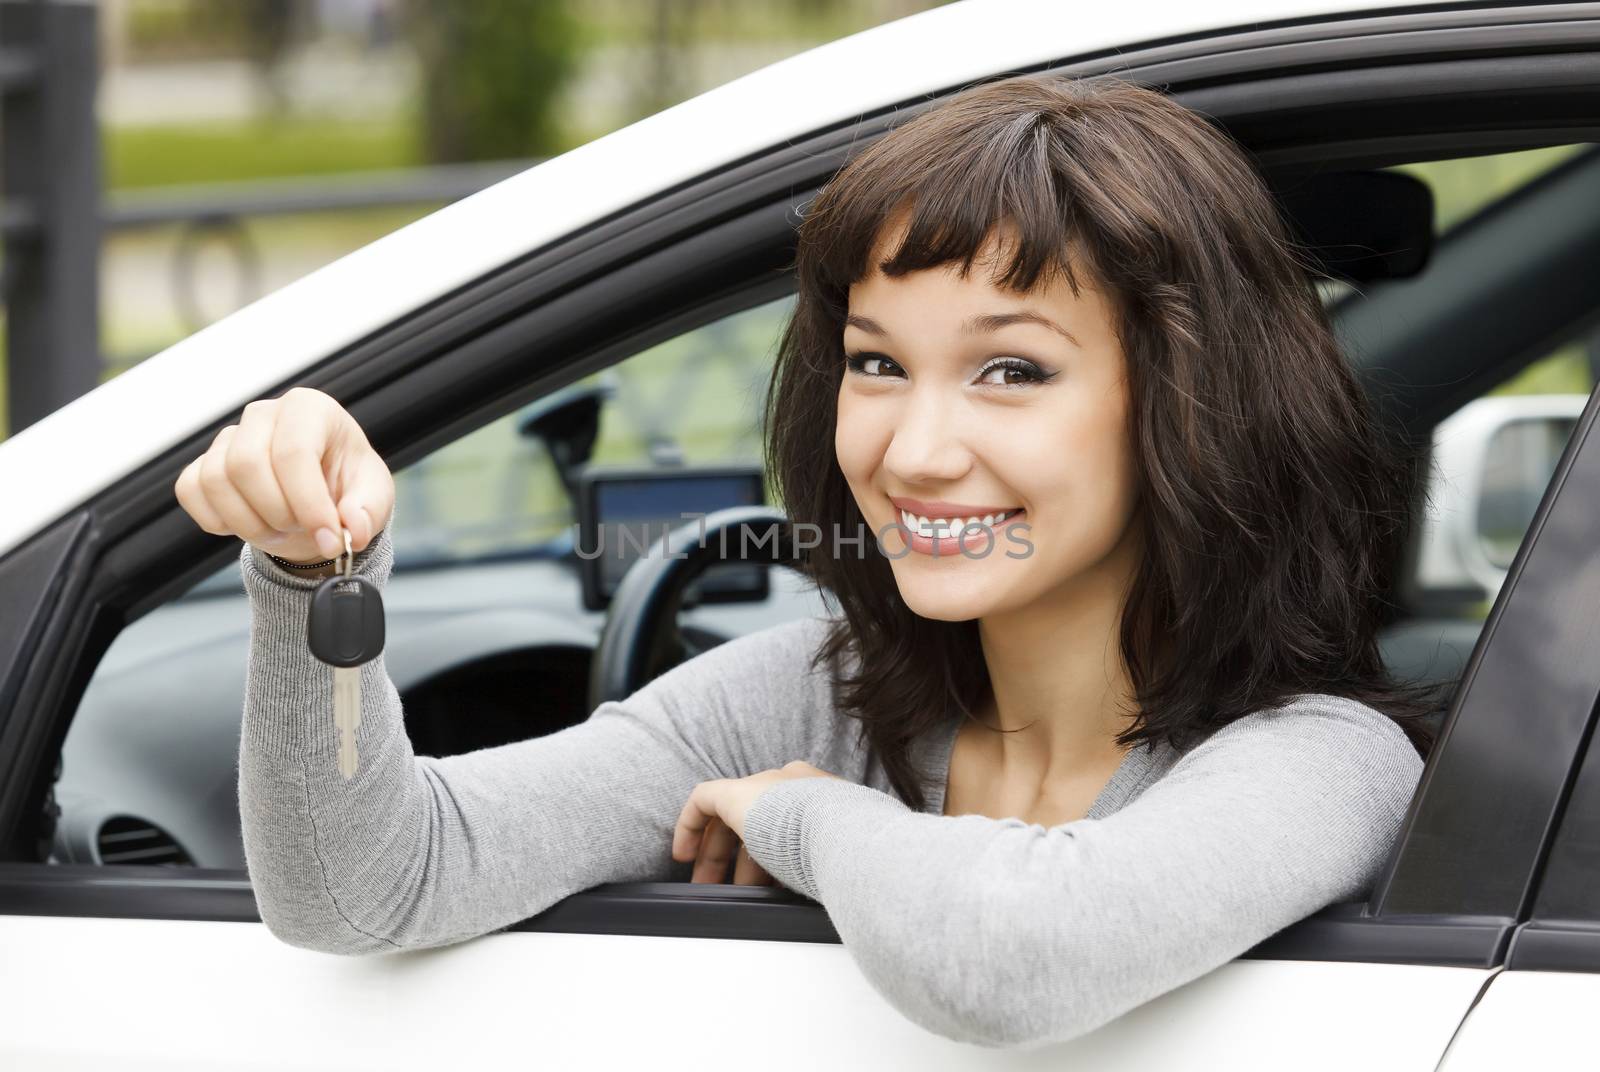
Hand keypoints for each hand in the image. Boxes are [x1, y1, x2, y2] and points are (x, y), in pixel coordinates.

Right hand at [173, 387, 394, 564]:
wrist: (320, 500)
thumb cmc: (348, 487)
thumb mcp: (374, 497)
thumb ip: (368, 511)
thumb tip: (353, 529)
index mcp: (310, 409)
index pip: (294, 451)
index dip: (309, 503)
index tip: (330, 539)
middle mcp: (264, 415)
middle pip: (246, 464)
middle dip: (277, 512)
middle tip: (302, 528)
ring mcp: (228, 438)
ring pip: (215, 480)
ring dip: (249, 522)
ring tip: (280, 530)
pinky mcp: (202, 464)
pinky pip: (190, 491)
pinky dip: (217, 520)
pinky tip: (248, 524)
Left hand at [672, 761, 840, 884]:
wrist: (841, 832)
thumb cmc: (848, 853)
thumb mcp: (837, 857)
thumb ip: (821, 864)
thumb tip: (820, 895)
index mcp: (822, 796)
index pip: (785, 821)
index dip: (768, 851)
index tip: (761, 881)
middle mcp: (793, 784)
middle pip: (755, 820)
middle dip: (739, 862)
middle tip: (728, 893)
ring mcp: (766, 786)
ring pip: (729, 818)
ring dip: (717, 857)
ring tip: (710, 890)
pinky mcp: (737, 793)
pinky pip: (703, 799)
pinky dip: (690, 825)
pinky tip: (683, 854)